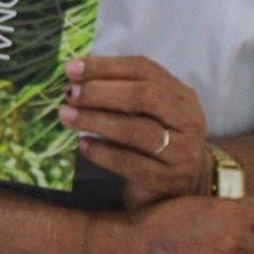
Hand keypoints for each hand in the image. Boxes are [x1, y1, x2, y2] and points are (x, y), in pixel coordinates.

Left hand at [61, 55, 210, 207]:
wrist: (179, 187)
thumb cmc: (152, 140)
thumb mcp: (145, 112)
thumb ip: (119, 92)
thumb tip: (75, 77)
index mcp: (180, 94)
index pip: (145, 70)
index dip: (106, 66)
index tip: (71, 68)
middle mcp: (187, 119)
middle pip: (146, 97)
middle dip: (102, 92)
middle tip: (70, 94)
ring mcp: (181, 151)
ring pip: (138, 130)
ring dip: (97, 120)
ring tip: (66, 116)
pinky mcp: (167, 178)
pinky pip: (130, 163)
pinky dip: (103, 152)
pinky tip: (83, 145)